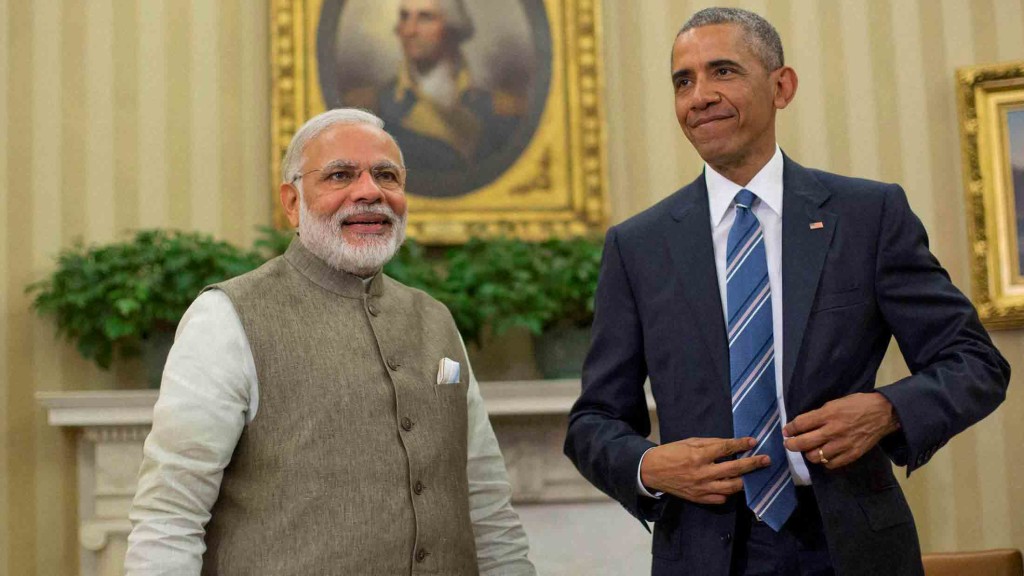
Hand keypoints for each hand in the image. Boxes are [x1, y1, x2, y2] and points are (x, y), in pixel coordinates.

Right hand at [639, 437, 769, 503]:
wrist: (652, 471)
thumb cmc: (671, 453)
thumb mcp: (689, 442)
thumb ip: (710, 443)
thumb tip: (730, 444)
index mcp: (698, 455)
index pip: (726, 448)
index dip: (741, 444)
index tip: (753, 442)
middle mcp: (702, 473)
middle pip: (734, 469)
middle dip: (752, 464)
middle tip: (766, 460)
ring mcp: (702, 488)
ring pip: (731, 486)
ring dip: (745, 480)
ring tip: (754, 475)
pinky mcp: (699, 498)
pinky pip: (721, 498)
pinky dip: (729, 492)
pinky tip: (733, 486)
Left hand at [783, 392, 899, 469]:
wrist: (883, 413)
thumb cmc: (857, 404)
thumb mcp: (835, 403)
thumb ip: (819, 414)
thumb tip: (803, 424)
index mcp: (828, 414)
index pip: (801, 424)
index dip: (790, 428)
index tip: (787, 431)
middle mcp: (833, 430)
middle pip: (803, 443)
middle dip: (791, 444)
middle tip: (789, 443)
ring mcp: (843, 444)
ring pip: (815, 456)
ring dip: (808, 454)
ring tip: (809, 449)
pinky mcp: (852, 454)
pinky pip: (830, 464)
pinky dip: (824, 461)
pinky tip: (824, 455)